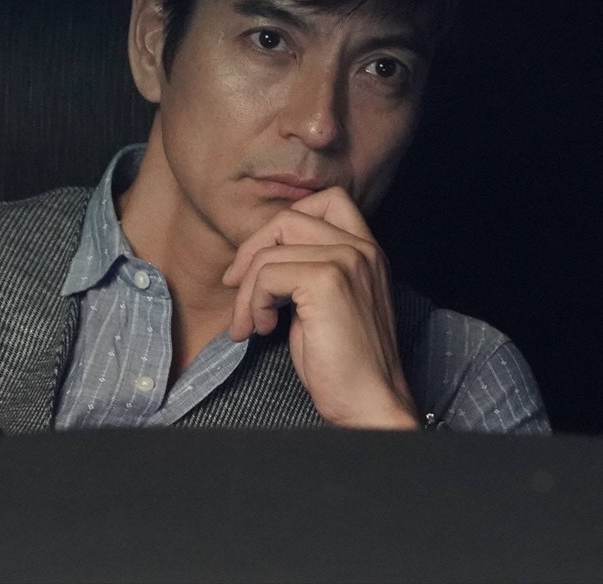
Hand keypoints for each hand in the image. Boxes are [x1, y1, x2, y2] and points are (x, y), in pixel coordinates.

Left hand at [221, 187, 417, 428]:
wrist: (367, 403)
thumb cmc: (341, 362)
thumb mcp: (323, 304)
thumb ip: (304, 270)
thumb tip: (256, 257)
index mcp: (366, 251)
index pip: (327, 200)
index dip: (282, 225)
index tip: (259, 263)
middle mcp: (362, 249)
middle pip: (288, 219)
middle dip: (251, 251)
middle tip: (235, 286)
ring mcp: (347, 260)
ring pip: (269, 253)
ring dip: (246, 292)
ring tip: (250, 324)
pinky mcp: (327, 281)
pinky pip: (266, 276)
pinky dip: (251, 304)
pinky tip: (261, 329)